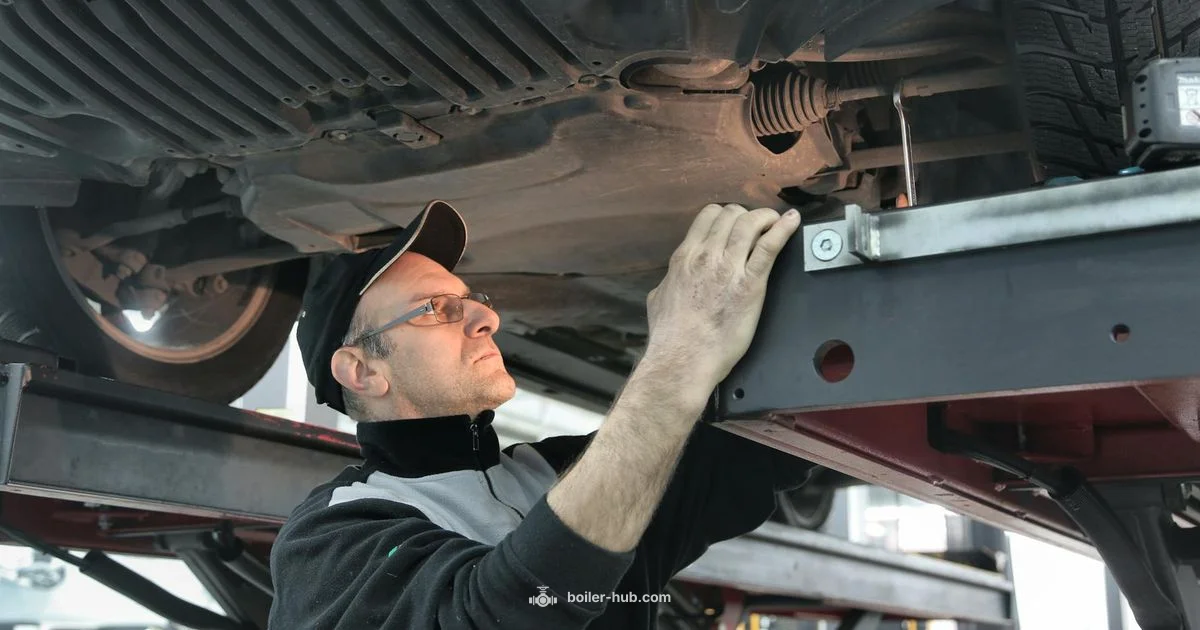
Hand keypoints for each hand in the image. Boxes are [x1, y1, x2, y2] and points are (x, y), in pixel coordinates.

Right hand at [644, 203, 799, 387]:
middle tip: (756, 225)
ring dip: (766, 217)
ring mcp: (729, 267)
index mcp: (685, 257)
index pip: (708, 216)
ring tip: (776, 220)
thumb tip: (669, 280)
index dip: (725, 215)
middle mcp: (706, 255)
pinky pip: (769, 247)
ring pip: (750, 224)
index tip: (734, 222)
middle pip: (731, 215)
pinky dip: (784, 229)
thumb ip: (668, 282)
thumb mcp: (658, 299)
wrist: (684, 357)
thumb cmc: (670, 335)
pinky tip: (792, 221)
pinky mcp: (751, 284)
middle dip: (747, 215)